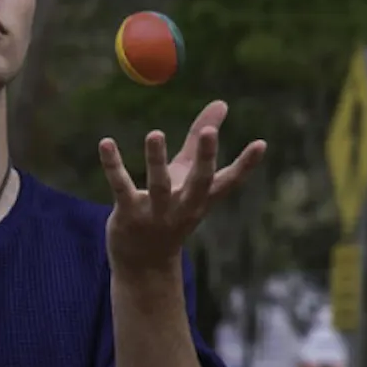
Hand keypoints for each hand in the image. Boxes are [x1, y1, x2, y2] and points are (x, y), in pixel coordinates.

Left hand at [99, 100, 265, 272]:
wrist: (144, 264)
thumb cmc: (169, 211)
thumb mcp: (186, 176)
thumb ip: (199, 140)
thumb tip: (222, 102)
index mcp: (201, 199)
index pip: (229, 181)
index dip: (246, 165)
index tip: (261, 144)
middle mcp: (183, 207)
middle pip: (199, 182)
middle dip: (206, 158)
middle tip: (209, 133)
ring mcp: (156, 213)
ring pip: (159, 185)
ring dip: (157, 160)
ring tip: (155, 133)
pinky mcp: (128, 214)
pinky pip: (121, 187)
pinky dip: (113, 165)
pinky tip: (105, 143)